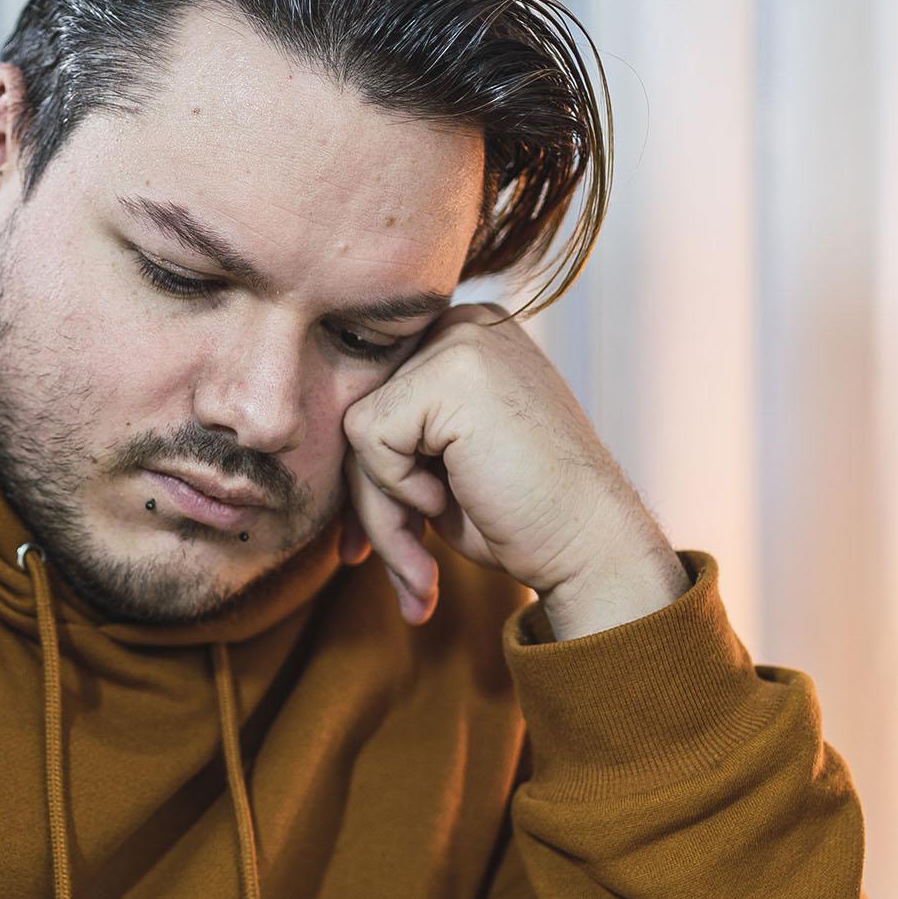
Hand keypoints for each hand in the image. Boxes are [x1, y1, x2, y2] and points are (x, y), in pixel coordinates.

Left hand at [337, 304, 686, 637]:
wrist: (592, 549)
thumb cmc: (524, 520)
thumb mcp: (443, 467)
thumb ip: (391, 439)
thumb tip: (306, 445)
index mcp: (466, 340)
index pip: (378, 399)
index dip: (371, 479)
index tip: (376, 544)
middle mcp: (466, 325)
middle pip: (363, 411)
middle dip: (374, 501)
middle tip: (408, 573)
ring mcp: (462, 341)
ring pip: (358, 428)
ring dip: (383, 510)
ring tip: (426, 562)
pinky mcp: (452, 371)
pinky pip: (368, 436)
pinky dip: (397, 488)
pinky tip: (454, 498)